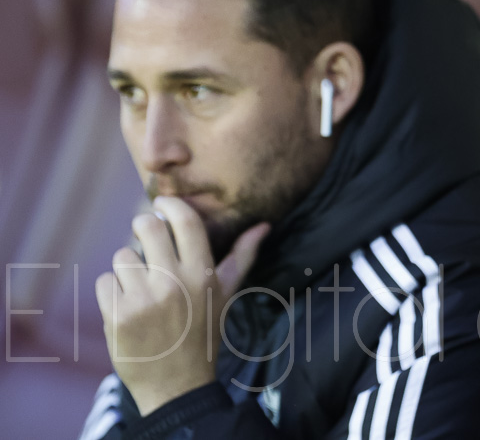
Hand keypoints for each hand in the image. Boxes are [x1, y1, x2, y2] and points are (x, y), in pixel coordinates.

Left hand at [95, 197, 269, 415]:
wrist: (176, 385)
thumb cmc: (203, 335)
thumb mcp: (225, 296)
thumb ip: (242, 257)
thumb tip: (263, 225)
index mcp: (203, 273)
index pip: (184, 220)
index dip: (169, 204)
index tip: (161, 204)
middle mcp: (174, 282)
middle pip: (147, 227)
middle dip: (143, 226)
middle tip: (145, 236)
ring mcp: (143, 298)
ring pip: (122, 256)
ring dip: (128, 269)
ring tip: (142, 289)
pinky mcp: (117, 315)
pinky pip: (105, 282)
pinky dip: (112, 293)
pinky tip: (128, 308)